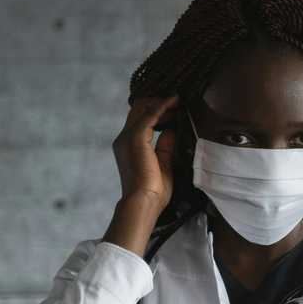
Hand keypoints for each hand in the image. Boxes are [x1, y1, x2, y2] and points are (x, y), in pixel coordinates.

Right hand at [111, 95, 181, 211]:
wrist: (143, 201)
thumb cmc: (153, 190)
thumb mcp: (163, 163)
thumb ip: (164, 145)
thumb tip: (171, 130)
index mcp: (127, 146)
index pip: (139, 119)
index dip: (156, 111)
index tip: (175, 109)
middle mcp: (123, 139)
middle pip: (139, 109)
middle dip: (158, 102)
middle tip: (178, 102)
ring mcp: (127, 137)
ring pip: (142, 107)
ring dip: (161, 102)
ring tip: (179, 102)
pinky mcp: (135, 137)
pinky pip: (150, 114)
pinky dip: (163, 106)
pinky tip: (175, 102)